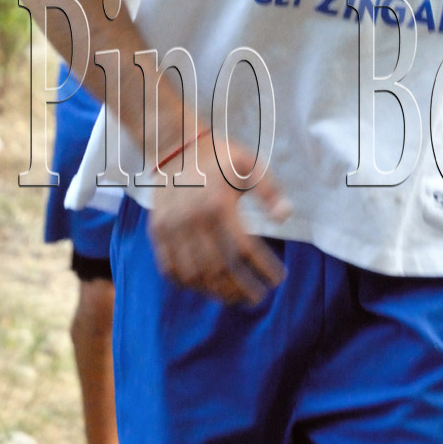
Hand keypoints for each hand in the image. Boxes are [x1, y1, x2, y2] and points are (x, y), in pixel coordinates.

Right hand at [149, 132, 289, 303]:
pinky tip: (204, 287)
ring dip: (216, 291)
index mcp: (218, 205)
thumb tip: (285, 216)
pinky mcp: (157, 231)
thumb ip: (270, 191)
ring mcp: (171, 228)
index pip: (244, 249)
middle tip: (258, 297)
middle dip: (242, 287)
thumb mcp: (250, 165)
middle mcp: (192, 221)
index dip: (263, 268)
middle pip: (220, 268)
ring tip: (235, 297)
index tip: (278, 279)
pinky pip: (169, 268)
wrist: (175, 146)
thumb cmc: (219, 157)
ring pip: (194, 273)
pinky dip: (187, 283)